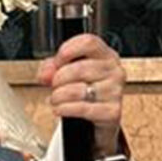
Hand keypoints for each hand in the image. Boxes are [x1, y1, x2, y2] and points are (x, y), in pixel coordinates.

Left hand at [37, 31, 124, 152]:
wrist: (97, 117)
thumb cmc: (84, 89)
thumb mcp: (68, 71)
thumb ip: (53, 67)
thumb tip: (46, 74)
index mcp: (106, 55)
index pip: (89, 42)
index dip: (67, 50)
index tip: (57, 61)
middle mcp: (114, 71)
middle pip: (80, 68)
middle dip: (58, 78)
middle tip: (53, 85)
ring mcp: (115, 92)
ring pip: (78, 90)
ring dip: (58, 96)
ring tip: (55, 99)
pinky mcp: (112, 112)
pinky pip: (82, 108)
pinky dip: (64, 109)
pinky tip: (60, 109)